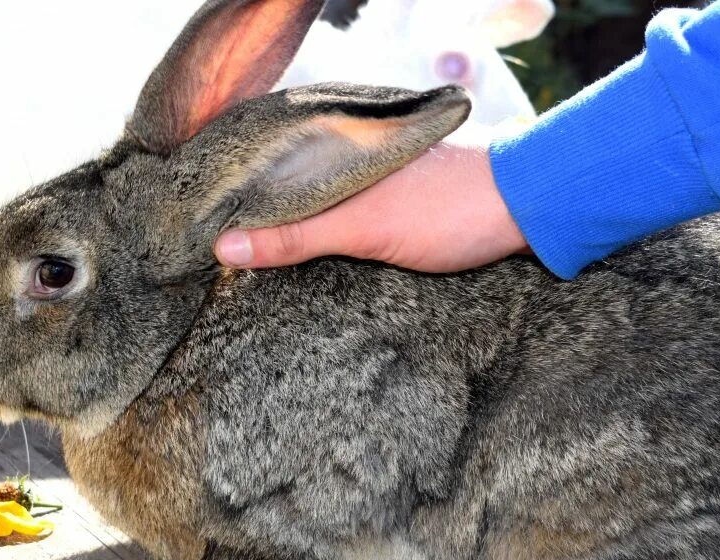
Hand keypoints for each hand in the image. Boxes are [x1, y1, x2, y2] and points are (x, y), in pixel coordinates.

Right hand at [213, 141, 527, 271]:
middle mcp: (347, 158)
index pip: (261, 163)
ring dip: (287, 223)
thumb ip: (294, 237)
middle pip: (283, 183)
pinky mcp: (395, 202)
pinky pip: (343, 214)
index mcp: (334, 147)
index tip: (193, 221)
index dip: (227, 191)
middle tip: (211, 243)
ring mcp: (372, 178)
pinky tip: (308, 251)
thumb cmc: (446, 208)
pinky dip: (322, 231)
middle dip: (252, 211)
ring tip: (246, 252)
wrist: (526, 208)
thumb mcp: (362, 226)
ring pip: (313, 199)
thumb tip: (224, 249)